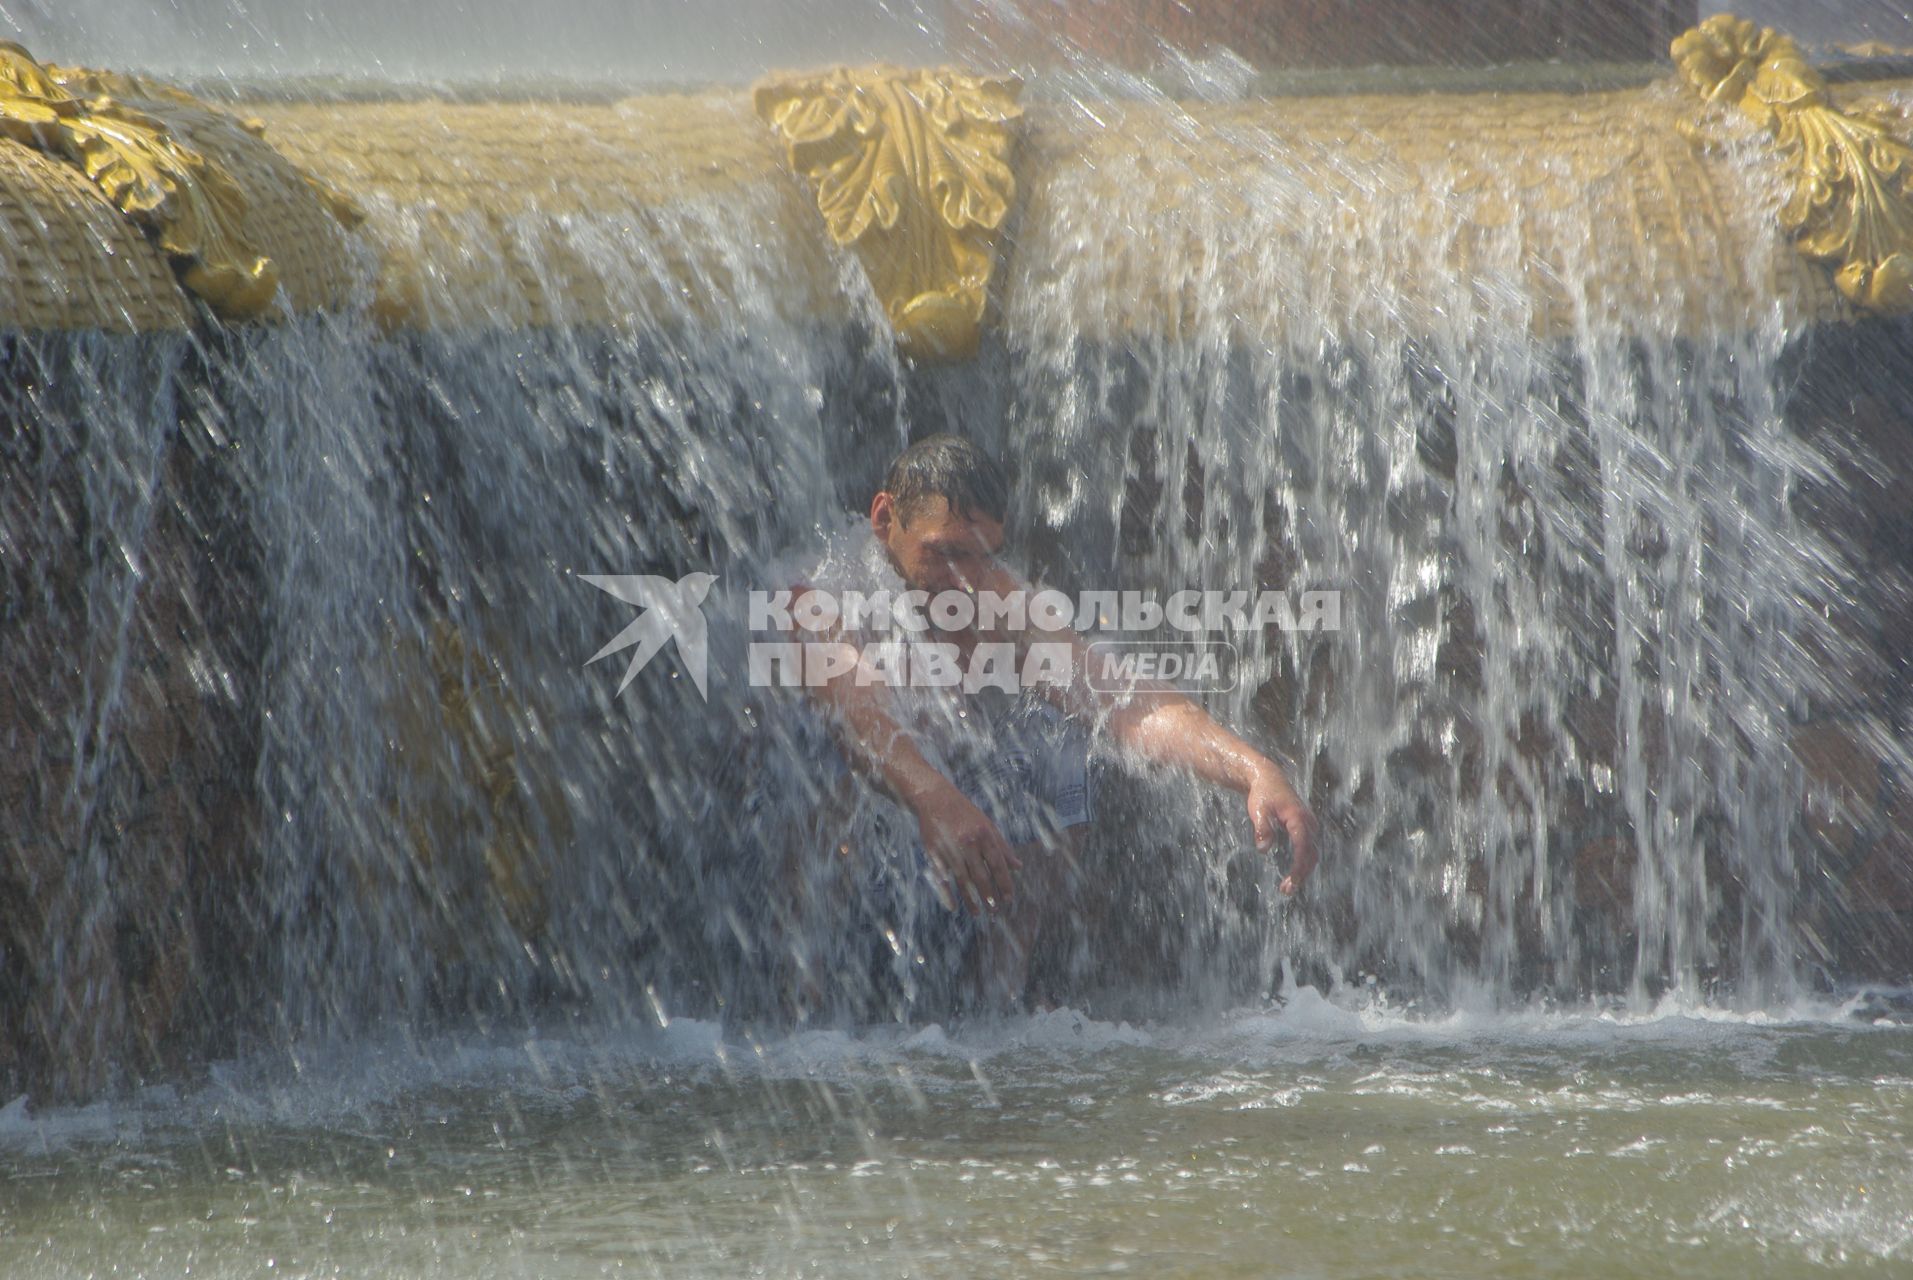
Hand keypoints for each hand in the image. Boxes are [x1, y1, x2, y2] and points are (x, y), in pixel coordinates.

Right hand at [911, 782, 1021, 914]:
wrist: (935, 799)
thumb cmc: (965, 814)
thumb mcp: (988, 825)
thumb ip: (1003, 847)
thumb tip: (1018, 867)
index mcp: (983, 835)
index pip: (998, 865)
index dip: (1004, 883)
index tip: (1009, 899)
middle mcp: (967, 843)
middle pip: (981, 876)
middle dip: (989, 896)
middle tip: (995, 912)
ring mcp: (949, 849)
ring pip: (962, 880)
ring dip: (970, 900)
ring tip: (978, 913)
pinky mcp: (934, 853)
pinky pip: (942, 878)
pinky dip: (947, 894)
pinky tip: (954, 907)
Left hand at [1247, 763, 1316, 894]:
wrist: (1269, 779)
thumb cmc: (1262, 794)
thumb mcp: (1258, 810)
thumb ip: (1262, 828)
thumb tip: (1263, 849)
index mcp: (1298, 818)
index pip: (1302, 845)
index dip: (1299, 864)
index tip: (1292, 880)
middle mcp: (1309, 822)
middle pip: (1311, 853)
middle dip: (1301, 873)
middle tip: (1287, 890)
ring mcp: (1309, 825)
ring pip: (1311, 853)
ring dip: (1303, 871)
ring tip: (1287, 887)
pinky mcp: (1306, 828)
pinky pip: (1308, 849)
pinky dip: (1303, 863)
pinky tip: (1293, 875)